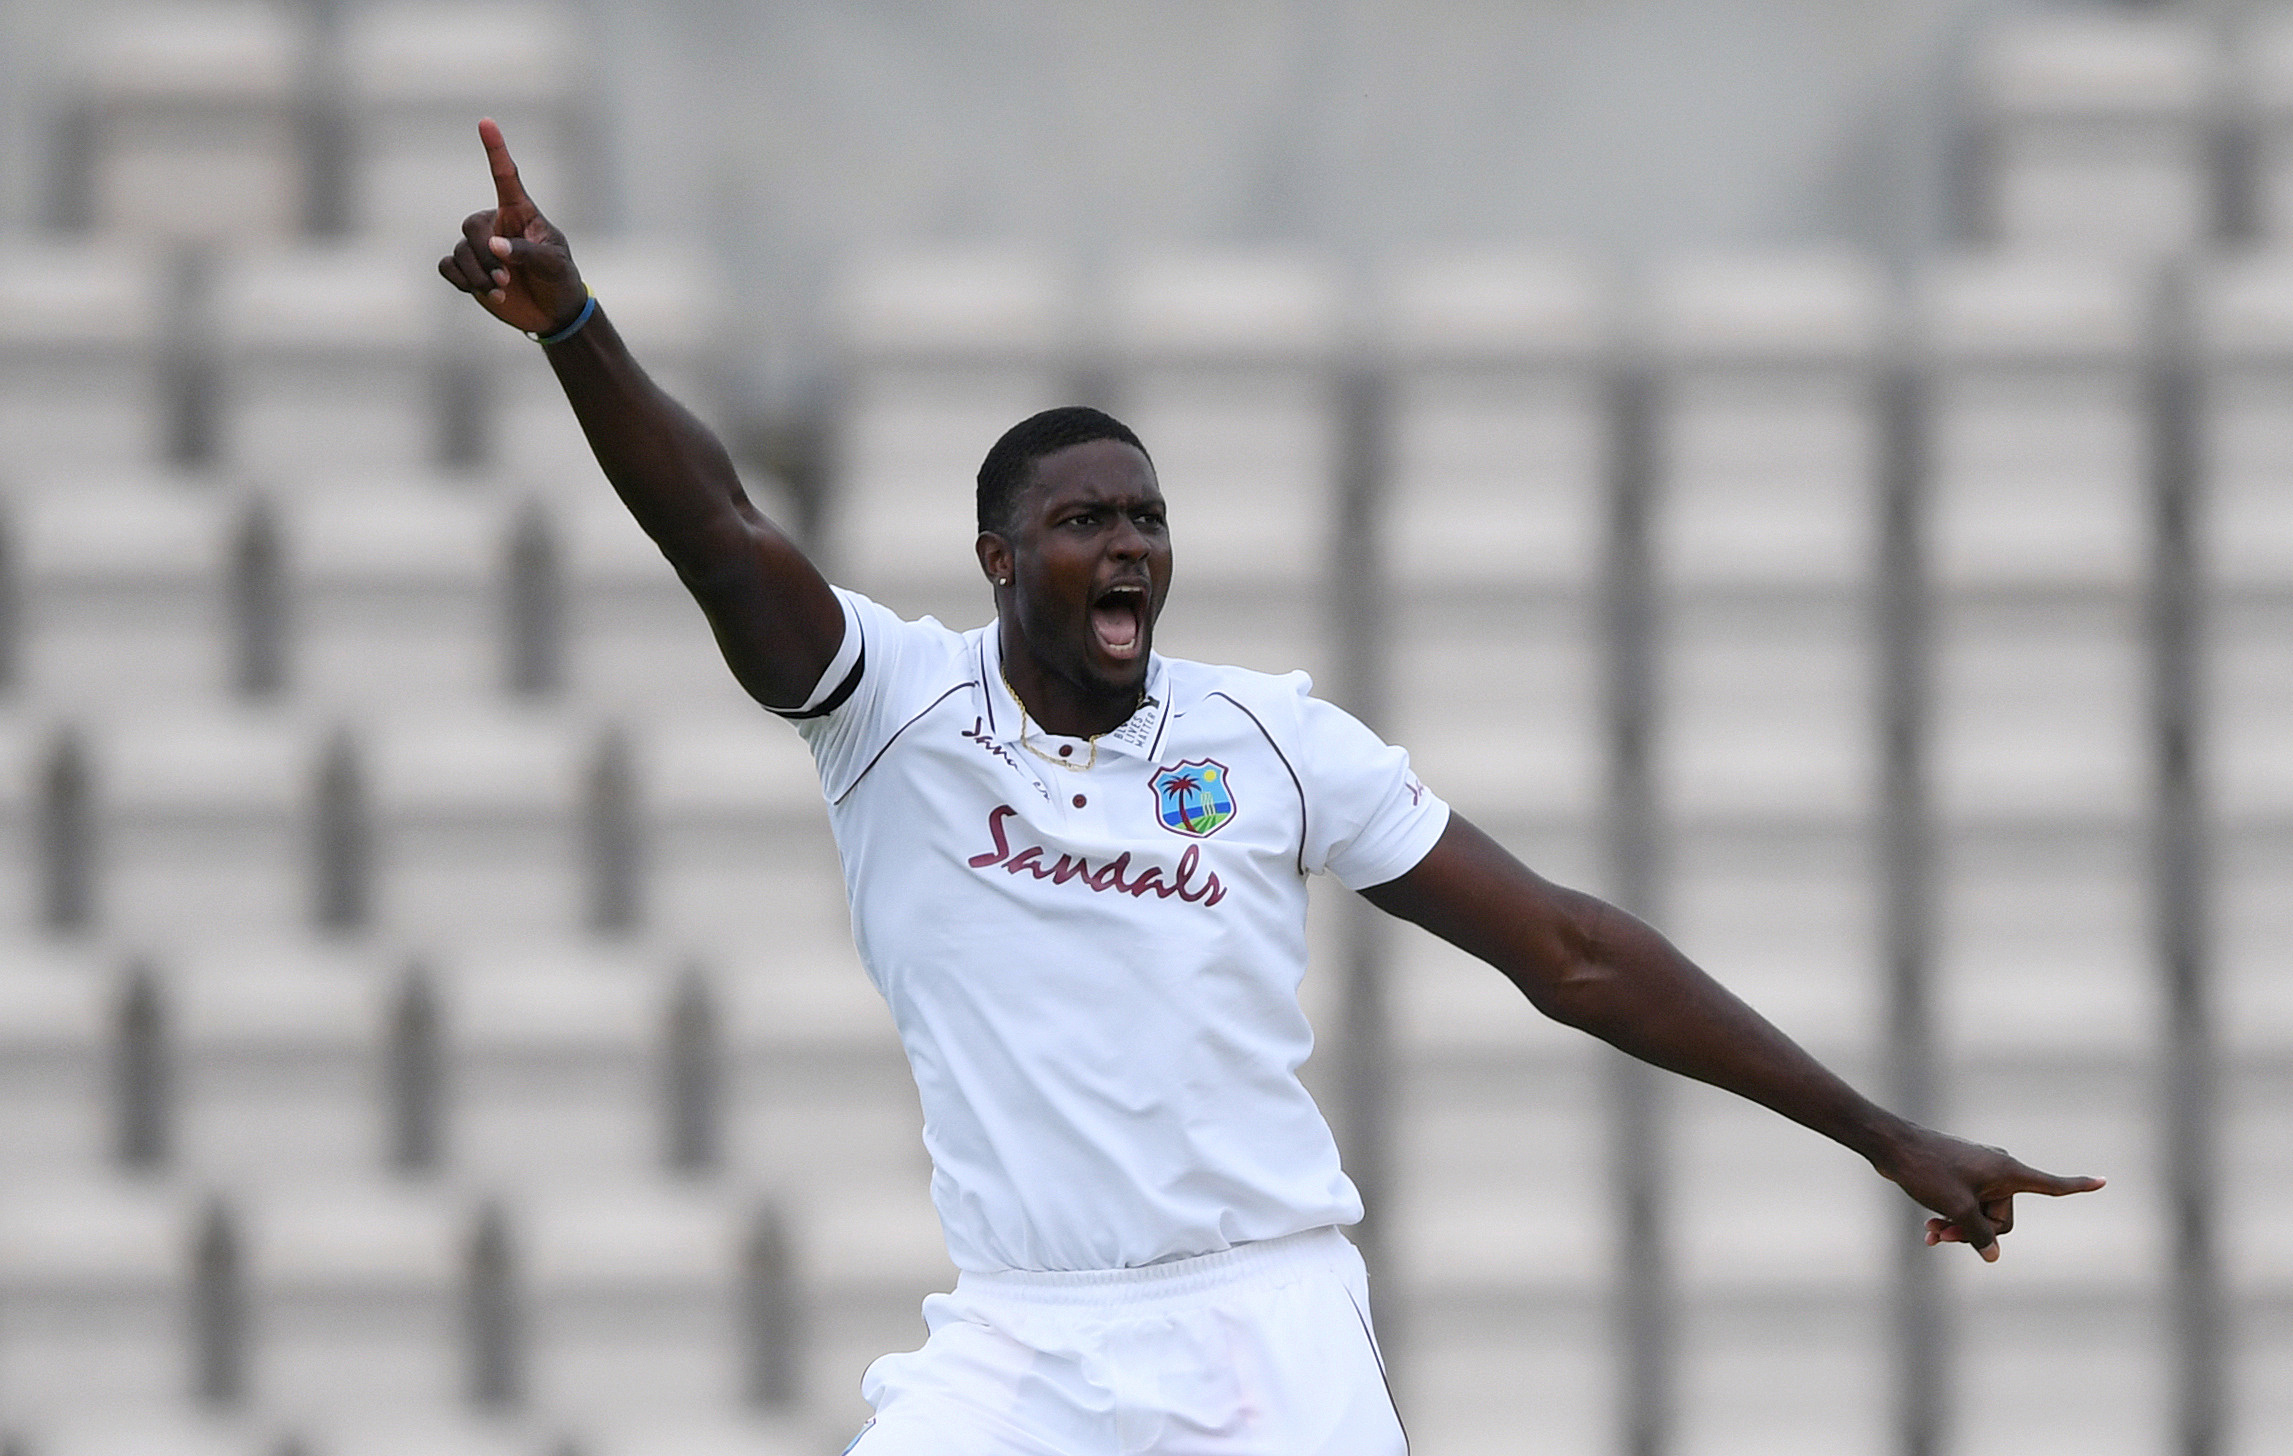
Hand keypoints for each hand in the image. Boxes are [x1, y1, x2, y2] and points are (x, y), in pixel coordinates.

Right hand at [436, 117, 585, 336]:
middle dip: (484, 255)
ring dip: (477, 275)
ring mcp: (480, 247)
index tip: (486, 122)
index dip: (495, 149)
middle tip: (505, 279)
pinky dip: (461, 281)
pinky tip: (482, 291)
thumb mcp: (554, 264)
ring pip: (460, 251)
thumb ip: (527, 253)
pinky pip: (447, 266)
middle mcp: (497, 225)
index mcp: (521, 213)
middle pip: (472, 226)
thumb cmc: (560, 280)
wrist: (553, 313)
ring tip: (502, 290)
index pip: (505, 176)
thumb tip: (495, 247)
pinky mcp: (469, 270)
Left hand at [1875, 1125, 2104, 1262]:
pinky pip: (1966, 1206)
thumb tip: (1992, 1255)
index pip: (2051, 1184)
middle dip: (1976, 1232)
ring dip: (1959, 1228)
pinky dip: (1952, 1218)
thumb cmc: (1927, 1170)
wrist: (1892, 1146)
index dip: (2078, 1186)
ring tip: (1931, 1233)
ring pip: (1981, 1216)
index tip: (2104, 1181)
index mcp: (2007, 1172)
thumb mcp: (1957, 1208)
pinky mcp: (1960, 1176)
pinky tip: (1929, 1233)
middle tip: (1944, 1235)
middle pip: (2004, 1218)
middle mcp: (1998, 1170)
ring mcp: (1979, 1173)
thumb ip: (1979, 1234)